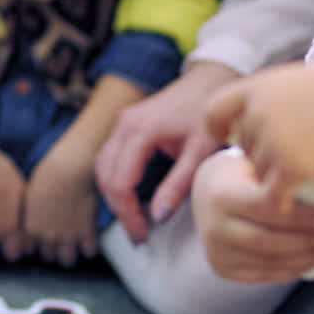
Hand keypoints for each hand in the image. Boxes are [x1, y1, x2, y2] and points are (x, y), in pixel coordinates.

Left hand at [24, 146, 99, 267]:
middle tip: (60, 234)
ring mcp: (67, 236)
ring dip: (70, 252)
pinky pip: (89, 252)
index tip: (43, 233)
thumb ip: (31, 212)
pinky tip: (89, 236)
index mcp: (30, 226)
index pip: (30, 249)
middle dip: (53, 247)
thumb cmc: (50, 174)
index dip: (37, 241)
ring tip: (74, 241)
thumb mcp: (31, 193)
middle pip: (48, 256)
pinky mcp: (86, 233)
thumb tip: (33, 218)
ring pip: (67, 261)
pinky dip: (90, 246)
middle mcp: (47, 235)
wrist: (72, 168)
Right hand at [96, 62, 240, 242]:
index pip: (120, 182)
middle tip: (139, 234)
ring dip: (114, 195)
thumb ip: (179, 184)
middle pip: (105, 176)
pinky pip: (109, 157)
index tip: (143, 234)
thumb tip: (159, 216)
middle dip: (119, 208)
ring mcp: (122, 122)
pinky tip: (133, 196)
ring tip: (136, 219)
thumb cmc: (209, 112)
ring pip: (103, 167)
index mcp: (140, 131)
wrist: (211, 79)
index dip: (128, 213)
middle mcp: (124, 124)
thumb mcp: (201, 151)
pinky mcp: (126, 125)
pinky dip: (116, 180)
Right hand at [191, 149, 313, 283]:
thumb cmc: (239, 175)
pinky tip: (312, 261)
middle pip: (268, 241)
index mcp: (221, 196)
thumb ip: (280, 180)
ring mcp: (216, 251)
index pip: (267, 210)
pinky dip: (293, 270)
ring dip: (307, 259)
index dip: (300, 217)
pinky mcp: (223, 268)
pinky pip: (265, 274)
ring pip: (270, 262)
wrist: (206, 191)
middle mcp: (214, 226)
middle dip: (307, 242)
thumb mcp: (254, 165)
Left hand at [205, 62, 313, 205]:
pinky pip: (274, 195)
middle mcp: (256, 114)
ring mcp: (272, 141)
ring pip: (260, 172)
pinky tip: (292, 206)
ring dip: (278, 176)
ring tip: (307, 169)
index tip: (223, 137)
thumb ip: (272, 99)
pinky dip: (281, 203)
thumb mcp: (297, 82)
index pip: (216, 110)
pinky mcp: (291, 167)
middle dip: (263, 154)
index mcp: (256, 88)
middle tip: (295, 153)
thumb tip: (254, 117)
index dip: (217, 126)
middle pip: (245, 147)